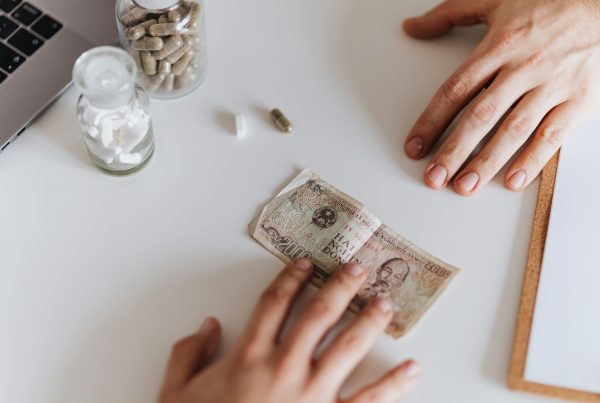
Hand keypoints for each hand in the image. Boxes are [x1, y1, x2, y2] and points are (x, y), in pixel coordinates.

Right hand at [158, 260, 419, 402]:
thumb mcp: (174, 393)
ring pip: (347, 348)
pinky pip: (368, 401)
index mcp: (248, 357)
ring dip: (368, 321)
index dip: (290, 279)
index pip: (273, 304)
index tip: (305, 264)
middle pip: (318, 315)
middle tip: (357, 268)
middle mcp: (283, 368)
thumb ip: (186, 354)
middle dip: (340, 287)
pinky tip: (411, 369)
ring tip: (384, 303)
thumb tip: (207, 325)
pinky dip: (394, 384)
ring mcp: (311, 396)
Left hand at [403, 0, 599, 194]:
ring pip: (514, 129)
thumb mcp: (495, 1)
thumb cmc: (551, 5)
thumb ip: (450, 15)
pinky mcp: (579, 99)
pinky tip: (513, 180)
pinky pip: (553, 134)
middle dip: (454, 150)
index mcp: (499, 46)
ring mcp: (552, 85)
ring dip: (487, 162)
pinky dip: (533, 159)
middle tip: (435, 177)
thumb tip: (413, 27)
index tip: (415, 146)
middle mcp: (523, 67)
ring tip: (465, 186)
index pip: (456, 90)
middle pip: (481, 115)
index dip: (431, 121)